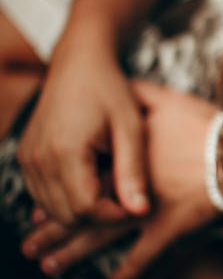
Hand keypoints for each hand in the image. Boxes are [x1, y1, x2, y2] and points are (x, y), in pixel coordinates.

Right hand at [18, 0, 165, 225]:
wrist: (79, 63)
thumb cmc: (110, 90)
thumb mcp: (130, 127)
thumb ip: (133, 171)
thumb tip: (140, 211)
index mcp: (64, 151)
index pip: (85, 209)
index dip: (113, 215)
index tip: (137, 204)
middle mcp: (38, 159)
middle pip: (65, 214)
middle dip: (99, 215)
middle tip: (127, 197)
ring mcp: (27, 159)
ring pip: (52, 209)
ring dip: (82, 208)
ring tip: (112, 186)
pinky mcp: (26, 158)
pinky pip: (43, 194)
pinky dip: (67, 197)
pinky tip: (94, 180)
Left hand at [22, 81, 219, 278]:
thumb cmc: (203, 125)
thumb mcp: (167, 99)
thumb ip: (139, 92)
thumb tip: (120, 83)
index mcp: (121, 162)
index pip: (78, 183)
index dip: (55, 198)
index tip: (36, 212)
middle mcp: (125, 190)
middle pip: (80, 214)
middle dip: (52, 232)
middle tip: (30, 246)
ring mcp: (146, 211)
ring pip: (102, 238)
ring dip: (74, 254)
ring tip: (50, 266)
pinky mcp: (169, 227)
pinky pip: (145, 255)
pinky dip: (130, 272)